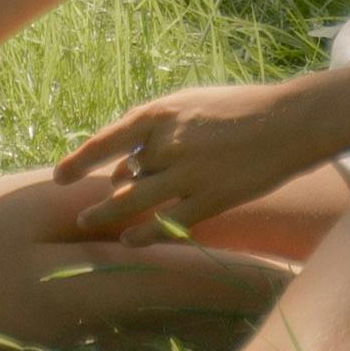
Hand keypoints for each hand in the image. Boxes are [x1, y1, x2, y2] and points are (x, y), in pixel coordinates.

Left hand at [42, 72, 341, 248]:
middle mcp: (170, 142)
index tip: (60, 176)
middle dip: (99, 195)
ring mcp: (189, 173)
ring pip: (137, 200)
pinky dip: (147, 234)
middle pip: (123, 175)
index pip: (108, 139)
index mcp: (162, 112)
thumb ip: (157, 133)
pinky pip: (170, 222)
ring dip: (111, 215)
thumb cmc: (238, 109)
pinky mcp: (212, 199)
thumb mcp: (191, 106)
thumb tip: (127, 165)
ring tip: (89, 227)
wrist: (288, 120)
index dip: (82, 159)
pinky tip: (131, 243)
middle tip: (78, 212)